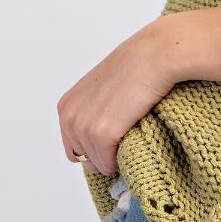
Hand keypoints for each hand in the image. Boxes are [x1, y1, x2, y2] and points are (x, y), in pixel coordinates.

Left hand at [57, 19, 174, 175]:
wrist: (154, 57)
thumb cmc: (136, 67)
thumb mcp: (102, 88)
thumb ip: (93, 110)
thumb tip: (100, 138)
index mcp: (67, 106)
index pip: (73, 146)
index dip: (94, 149)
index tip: (113, 145)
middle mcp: (69, 117)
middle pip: (83, 158)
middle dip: (102, 156)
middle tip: (124, 145)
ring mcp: (84, 127)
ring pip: (96, 164)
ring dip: (113, 159)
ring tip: (132, 141)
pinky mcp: (102, 134)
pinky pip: (108, 163)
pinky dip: (121, 162)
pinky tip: (133, 145)